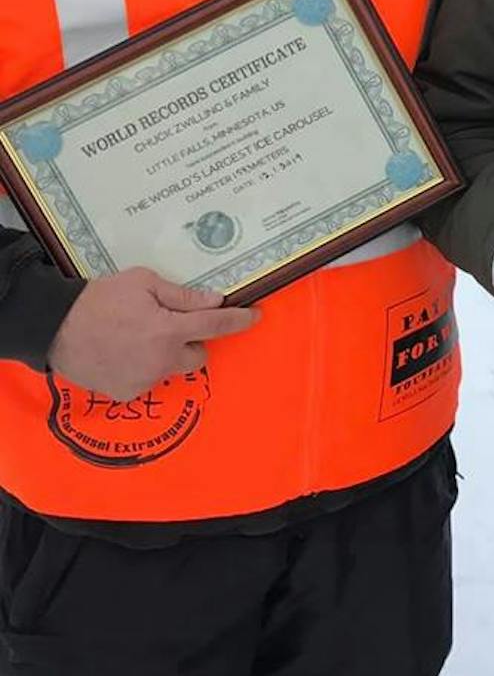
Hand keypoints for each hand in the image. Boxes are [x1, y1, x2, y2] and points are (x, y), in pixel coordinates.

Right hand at [47, 269, 257, 401]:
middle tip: (169, 326)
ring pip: (172, 368)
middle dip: (192, 342)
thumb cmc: (101, 299)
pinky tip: (124, 353)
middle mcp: (161, 360)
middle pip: (198, 355)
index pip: (216, 326)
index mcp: (169, 330)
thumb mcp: (143, 283)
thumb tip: (215, 302)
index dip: (239, 320)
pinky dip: (144, 368)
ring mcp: (144, 380)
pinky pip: (149, 379)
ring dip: (167, 355)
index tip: (255, 316)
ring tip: (138, 337)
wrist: (55, 328)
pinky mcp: (127, 392)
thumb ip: (182, 296)